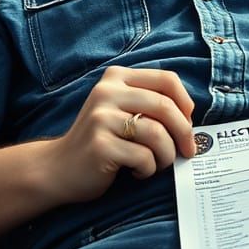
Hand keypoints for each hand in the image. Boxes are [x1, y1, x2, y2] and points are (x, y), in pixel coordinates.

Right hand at [42, 66, 195, 204]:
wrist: (59, 168)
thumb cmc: (101, 140)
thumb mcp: (121, 109)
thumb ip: (149, 103)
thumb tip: (190, 116)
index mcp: (116, 77)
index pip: (166, 79)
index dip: (186, 102)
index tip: (189, 122)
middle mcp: (107, 92)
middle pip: (165, 107)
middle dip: (184, 132)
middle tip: (188, 151)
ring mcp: (101, 118)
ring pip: (157, 134)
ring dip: (166, 155)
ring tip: (156, 164)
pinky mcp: (100, 145)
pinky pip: (143, 157)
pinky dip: (148, 169)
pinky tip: (136, 171)